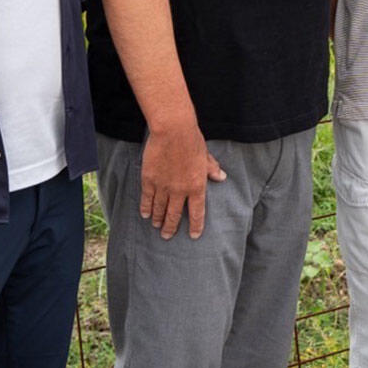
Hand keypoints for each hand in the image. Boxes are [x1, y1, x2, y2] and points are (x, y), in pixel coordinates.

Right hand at [139, 123, 226, 239]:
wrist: (173, 131)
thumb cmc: (192, 140)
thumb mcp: (206, 156)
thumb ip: (212, 169)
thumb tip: (222, 177)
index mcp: (197, 186)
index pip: (197, 212)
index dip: (196, 226)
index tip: (194, 236)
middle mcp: (180, 191)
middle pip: (174, 215)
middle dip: (171, 227)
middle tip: (167, 236)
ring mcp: (163, 186)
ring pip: (159, 209)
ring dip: (158, 219)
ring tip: (156, 226)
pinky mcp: (149, 180)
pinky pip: (147, 198)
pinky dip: (146, 208)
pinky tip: (145, 214)